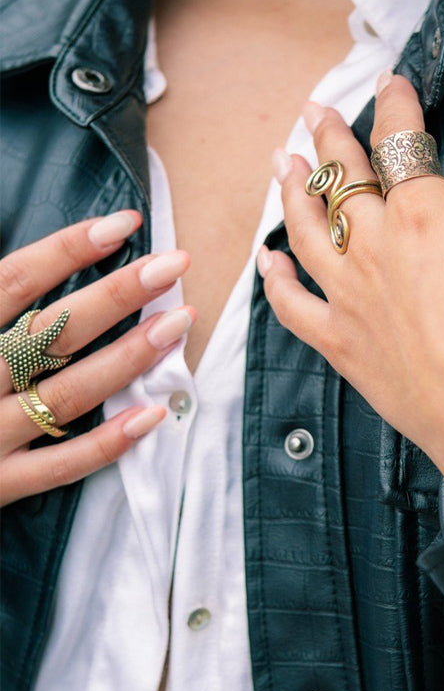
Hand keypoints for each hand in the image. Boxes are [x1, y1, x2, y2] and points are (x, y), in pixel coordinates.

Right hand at [0, 213, 194, 506]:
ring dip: (128, 358)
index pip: (13, 282)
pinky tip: (153, 413)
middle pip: (50, 332)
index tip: (124, 224)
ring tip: (180, 321)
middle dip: (116, 295)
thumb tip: (32, 265)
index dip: (67, 249)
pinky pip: (59, 466)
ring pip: (66, 394)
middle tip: (174, 264)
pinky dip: (107, 443)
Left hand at [260, 74, 443, 536]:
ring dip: (291, 190)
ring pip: (305, 229)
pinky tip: (267, 260)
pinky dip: (275, 280)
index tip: (391, 83)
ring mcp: (350, 296)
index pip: (402, 143)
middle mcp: (375, 247)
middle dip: (328, 137)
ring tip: (282, 162)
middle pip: (342, 178)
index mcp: (425, 216)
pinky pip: (292, 305)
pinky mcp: (340, 342)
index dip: (396, 106)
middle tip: (315, 109)